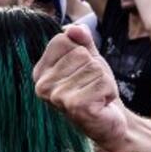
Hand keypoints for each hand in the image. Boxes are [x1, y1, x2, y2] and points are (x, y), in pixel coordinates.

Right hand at [32, 24, 129, 151]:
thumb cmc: (96, 89)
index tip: (83, 72)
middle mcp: (43, 84)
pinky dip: (109, 92)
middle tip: (92, 87)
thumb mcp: (89, 60)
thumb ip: (82, 41)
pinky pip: (102, 83)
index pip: (63, 39)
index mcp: (40, 71)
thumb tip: (75, 29)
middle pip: (81, 54)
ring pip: (94, 68)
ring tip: (97, 96)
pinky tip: (102, 104)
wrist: (110, 122)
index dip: (83, 52)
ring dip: (104, 82)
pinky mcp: (74, 106)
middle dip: (96, 69)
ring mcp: (56, 97)